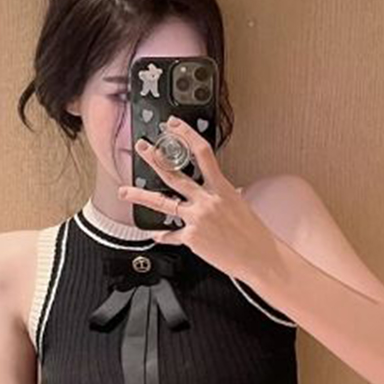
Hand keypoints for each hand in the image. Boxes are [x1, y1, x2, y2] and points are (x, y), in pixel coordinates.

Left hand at [117, 116, 281, 281]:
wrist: (258, 257)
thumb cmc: (253, 233)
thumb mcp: (241, 204)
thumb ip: (226, 195)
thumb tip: (223, 191)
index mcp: (222, 188)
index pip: (203, 153)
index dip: (187, 135)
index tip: (174, 125)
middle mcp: (207, 201)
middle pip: (174, 174)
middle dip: (155, 159)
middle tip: (142, 148)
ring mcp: (197, 219)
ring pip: (163, 203)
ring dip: (141, 196)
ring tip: (124, 191)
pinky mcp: (191, 238)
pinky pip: (170, 235)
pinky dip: (162, 234)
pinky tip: (154, 233)